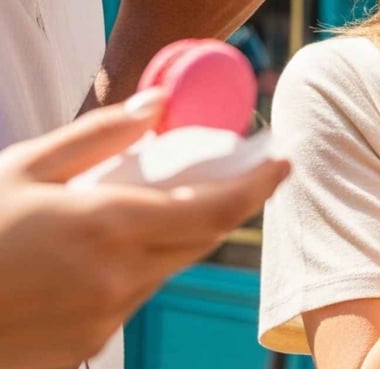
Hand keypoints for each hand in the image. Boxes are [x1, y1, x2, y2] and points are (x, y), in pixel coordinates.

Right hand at [0, 91, 289, 368]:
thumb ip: (99, 135)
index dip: (259, 185)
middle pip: (201, 239)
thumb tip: (159, 104)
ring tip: (144, 206)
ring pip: (167, 269)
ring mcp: (103, 320)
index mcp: (108, 226)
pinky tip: (97, 252)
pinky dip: (133, 269)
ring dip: (171, 237)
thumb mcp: (24, 166)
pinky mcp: (85, 348)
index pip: (215, 208)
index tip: (285, 161)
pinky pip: (131, 298)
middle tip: (234, 173)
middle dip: (224, 206)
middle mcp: (118, 278)